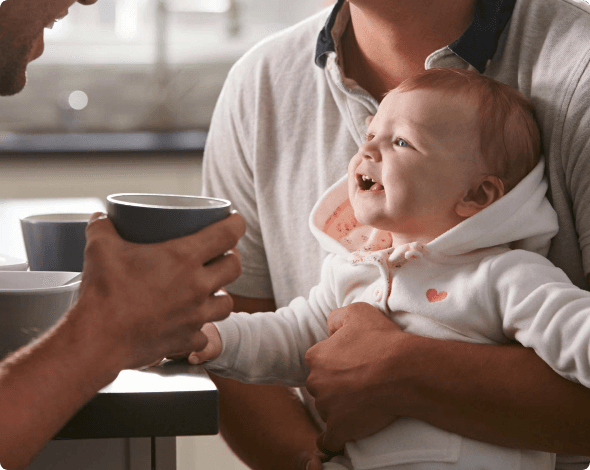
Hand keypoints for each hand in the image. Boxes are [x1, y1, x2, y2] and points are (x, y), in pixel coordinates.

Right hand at [72, 211, 244, 370]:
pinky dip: (199, 329)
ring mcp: (196, 315)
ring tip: (210, 290)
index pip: (227, 234)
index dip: (236, 223)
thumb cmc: (104, 293)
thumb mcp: (101, 248)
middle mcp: (197, 286)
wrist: (99, 339)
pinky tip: (189, 324)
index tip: (235, 220)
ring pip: (227, 303)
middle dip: (232, 258)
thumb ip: (102, 228)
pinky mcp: (187, 339)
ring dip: (221, 294)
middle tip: (222, 254)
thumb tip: (100, 218)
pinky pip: (205, 334)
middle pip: (234, 267)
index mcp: (184, 258)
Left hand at [305, 302, 407, 452]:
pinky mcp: (339, 429)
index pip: (319, 361)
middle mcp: (315, 383)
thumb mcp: (357, 312)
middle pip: (322, 386)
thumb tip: (329, 329)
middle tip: (362, 383)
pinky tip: (342, 435)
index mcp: (316, 357)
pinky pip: (328, 440)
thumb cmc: (382, 340)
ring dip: (341, 408)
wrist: (403, 371)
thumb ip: (336, 318)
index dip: (336, 362)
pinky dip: (333, 439)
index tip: (354, 364)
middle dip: (336, 386)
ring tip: (366, 402)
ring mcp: (326, 408)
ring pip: (328, 410)